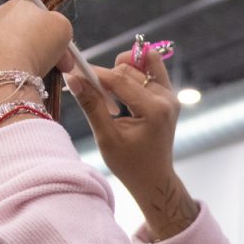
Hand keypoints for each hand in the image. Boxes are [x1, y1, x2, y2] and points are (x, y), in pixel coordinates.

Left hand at [0, 0, 73, 95]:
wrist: (3, 70)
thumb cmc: (34, 45)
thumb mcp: (63, 27)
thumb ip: (62, 27)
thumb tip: (59, 42)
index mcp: (17, 4)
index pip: (39, 16)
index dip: (53, 34)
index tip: (61, 51)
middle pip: (25, 35)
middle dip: (40, 50)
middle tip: (55, 67)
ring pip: (11, 52)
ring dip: (24, 63)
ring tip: (35, 77)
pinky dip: (7, 75)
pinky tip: (16, 82)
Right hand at [66, 47, 178, 189]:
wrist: (153, 178)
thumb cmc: (130, 165)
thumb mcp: (106, 137)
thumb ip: (91, 105)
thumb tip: (73, 79)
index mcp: (154, 110)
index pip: (119, 80)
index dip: (94, 74)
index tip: (73, 72)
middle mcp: (167, 98)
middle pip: (129, 70)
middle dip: (106, 74)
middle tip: (88, 88)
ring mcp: (171, 96)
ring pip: (142, 65)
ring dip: (121, 71)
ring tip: (106, 91)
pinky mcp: (169, 96)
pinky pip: (152, 70)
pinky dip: (134, 72)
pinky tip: (120, 88)